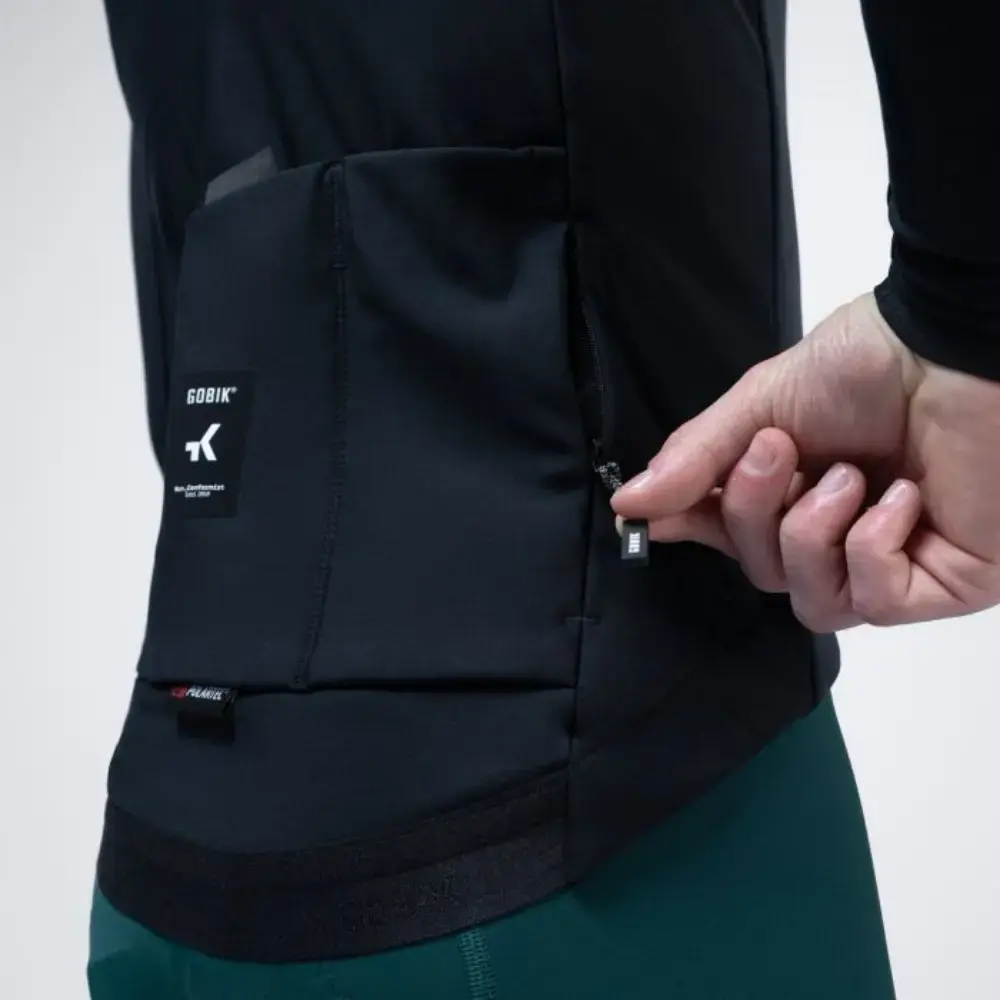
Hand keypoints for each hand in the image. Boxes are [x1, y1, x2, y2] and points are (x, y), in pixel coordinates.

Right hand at [610, 292, 999, 630]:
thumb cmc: (870, 363)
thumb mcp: (763, 402)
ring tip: (850, 477)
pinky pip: (876, 604)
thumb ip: (696, 458)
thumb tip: (626, 503)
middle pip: (764, 575)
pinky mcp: (943, 583)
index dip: (694, 530)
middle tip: (778, 452)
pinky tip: (899, 499)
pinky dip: (871, 550)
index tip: (651, 518)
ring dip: (812, 535)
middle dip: (757, 516)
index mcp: (795, 490)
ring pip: (814, 604)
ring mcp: (891, 563)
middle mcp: (839, 532)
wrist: (956, 347)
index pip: (730, 536)